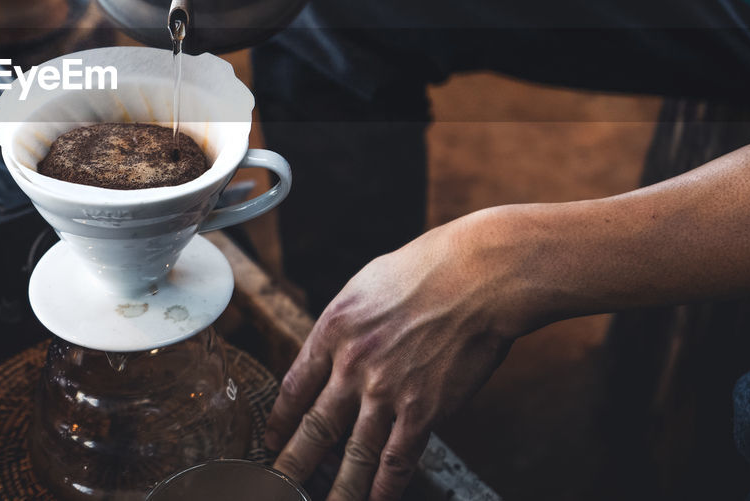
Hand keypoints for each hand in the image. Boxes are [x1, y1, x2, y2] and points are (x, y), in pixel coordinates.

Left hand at [265, 212, 519, 499]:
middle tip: (277, 486)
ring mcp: (386, 390)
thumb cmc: (427, 270)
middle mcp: (352, 364)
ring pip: (353, 453)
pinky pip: (397, 459)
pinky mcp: (424, 410)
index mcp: (333, 329)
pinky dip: (384, 488)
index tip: (272, 439)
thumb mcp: (365, 286)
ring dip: (336, 488)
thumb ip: (346, 325)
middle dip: (292, 463)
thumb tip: (336, 351)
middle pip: (314, 426)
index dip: (280, 419)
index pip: (295, 386)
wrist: (477, 276)